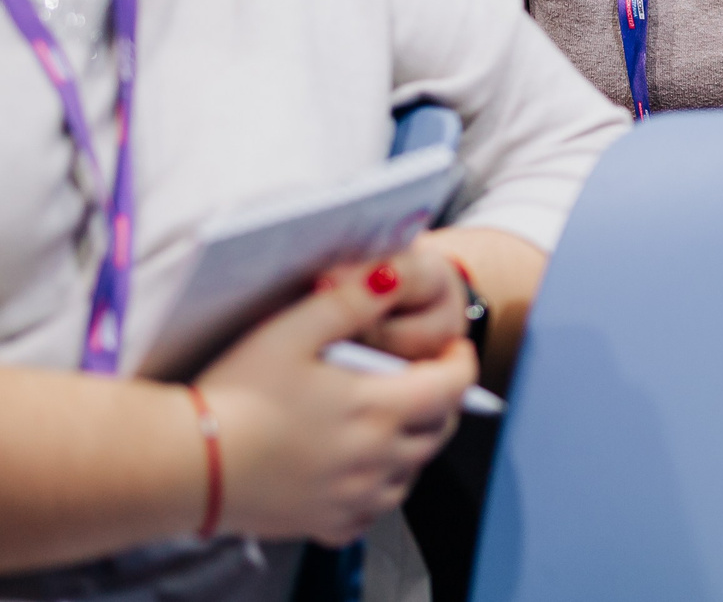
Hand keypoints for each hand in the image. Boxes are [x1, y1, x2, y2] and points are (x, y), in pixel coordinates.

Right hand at [195, 261, 476, 544]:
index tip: (451, 349)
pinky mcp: (322, 524)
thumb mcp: (291, 331)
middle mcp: (376, 459)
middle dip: (441, 401)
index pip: (453, 386)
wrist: (182, 465)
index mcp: (378, 409)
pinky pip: (372, 512)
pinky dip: (377, 490)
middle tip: (423, 379)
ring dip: (412, 445)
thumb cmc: (233, 395)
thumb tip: (393, 275)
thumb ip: (350, 300)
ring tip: (389, 419)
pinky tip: (356, 470)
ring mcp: (352, 497)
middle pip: (438, 430)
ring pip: (410, 473)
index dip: (461, 361)